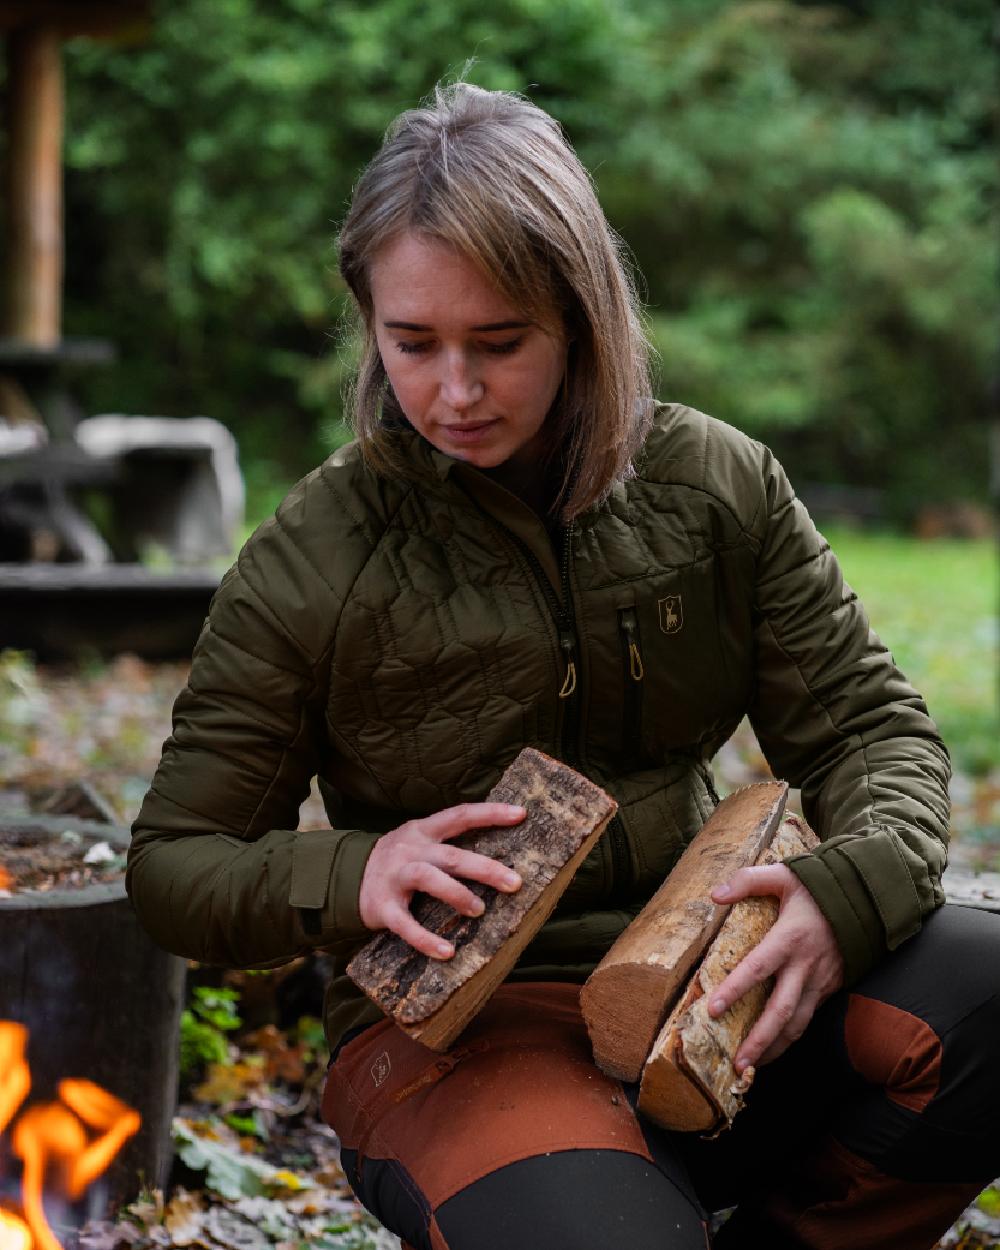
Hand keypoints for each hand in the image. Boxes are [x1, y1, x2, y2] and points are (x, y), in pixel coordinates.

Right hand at [358, 803, 524, 959]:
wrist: (346, 877)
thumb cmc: (400, 862)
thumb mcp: (420, 842)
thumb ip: (450, 845)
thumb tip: (500, 859)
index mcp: (423, 831)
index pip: (460, 815)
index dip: (490, 813)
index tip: (521, 814)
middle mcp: (410, 850)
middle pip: (451, 855)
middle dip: (484, 868)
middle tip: (515, 883)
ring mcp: (395, 877)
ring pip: (428, 879)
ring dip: (457, 894)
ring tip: (479, 911)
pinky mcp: (383, 907)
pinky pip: (405, 924)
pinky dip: (426, 939)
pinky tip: (447, 952)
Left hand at [707, 863, 843, 1070]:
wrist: (866, 899)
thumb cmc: (819, 887)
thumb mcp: (784, 875)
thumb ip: (747, 881)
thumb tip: (714, 894)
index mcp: (789, 938)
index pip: (757, 968)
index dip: (735, 989)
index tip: (712, 1009)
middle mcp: (805, 966)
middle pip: (781, 1011)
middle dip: (759, 1040)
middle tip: (737, 1063)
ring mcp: (820, 981)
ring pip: (798, 1024)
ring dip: (776, 1048)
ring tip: (753, 1068)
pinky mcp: (829, 988)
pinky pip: (808, 1018)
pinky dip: (790, 1037)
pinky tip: (774, 1047)